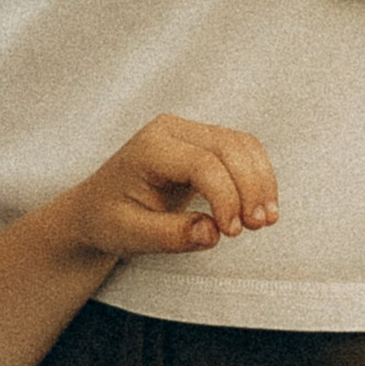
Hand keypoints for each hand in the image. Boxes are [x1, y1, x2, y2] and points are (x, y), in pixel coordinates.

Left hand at [61, 115, 278, 260]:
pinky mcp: (204, 143)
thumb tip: (212, 234)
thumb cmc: (109, 220)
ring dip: (261, 180)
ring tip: (265, 220)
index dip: (225, 197)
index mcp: (149, 148)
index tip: (231, 232)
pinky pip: (242, 150)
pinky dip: (258, 176)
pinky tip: (261, 206)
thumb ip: (170, 235)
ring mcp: (189, 132)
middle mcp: (171, 130)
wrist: (98, 208)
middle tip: (258, 226)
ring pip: (242, 144)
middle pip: (228, 147)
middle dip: (251, 186)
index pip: (202, 163)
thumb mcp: (131, 235)